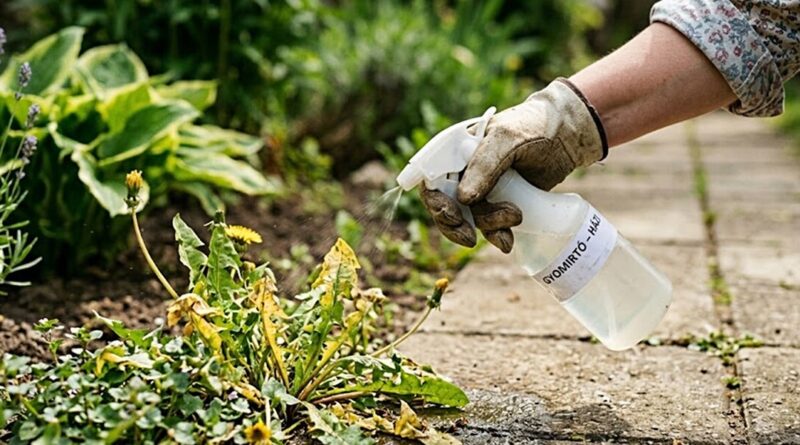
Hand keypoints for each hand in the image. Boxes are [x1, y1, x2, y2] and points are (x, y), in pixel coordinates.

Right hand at [421, 79, 606, 252]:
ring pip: (471, 218)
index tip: (450, 215)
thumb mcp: (507, 139)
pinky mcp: (501, 202)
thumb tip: (462, 199)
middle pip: (445, 204)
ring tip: (515, 215)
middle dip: (455, 224)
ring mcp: (483, 188)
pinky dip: (497, 235)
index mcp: (456, 150)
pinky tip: (508, 241)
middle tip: (470, 236)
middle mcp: (465, 170)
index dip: (434, 200)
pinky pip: (491, 225)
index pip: (431, 178)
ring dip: (488, 225)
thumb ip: (483, 166)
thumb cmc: (535, 126)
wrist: (570, 136)